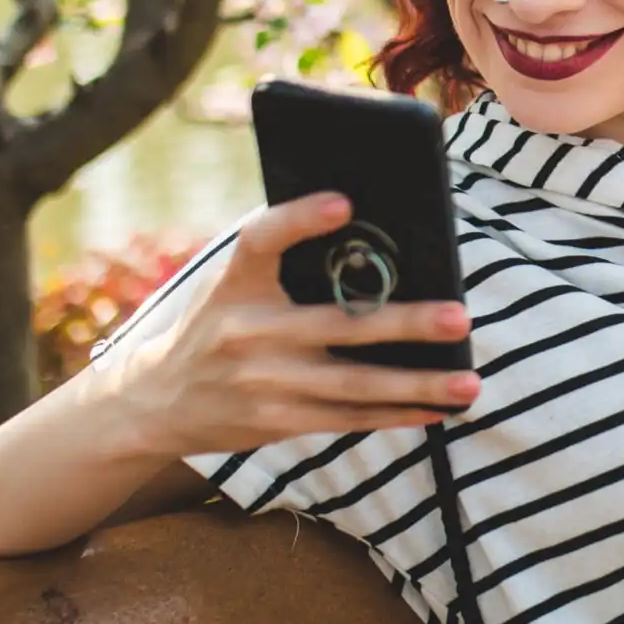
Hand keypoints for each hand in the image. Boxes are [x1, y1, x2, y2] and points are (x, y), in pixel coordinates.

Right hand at [113, 193, 480, 457]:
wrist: (154, 401)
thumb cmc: (216, 323)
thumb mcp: (232, 283)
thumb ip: (286, 259)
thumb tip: (376, 234)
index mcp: (236, 281)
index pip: (261, 239)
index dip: (299, 219)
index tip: (344, 203)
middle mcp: (246, 330)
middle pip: (336, 325)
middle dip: (404, 324)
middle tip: (461, 315)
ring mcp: (262, 382)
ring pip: (353, 385)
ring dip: (416, 385)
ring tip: (469, 381)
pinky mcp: (274, 421)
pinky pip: (346, 420)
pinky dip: (395, 415)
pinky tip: (438, 410)